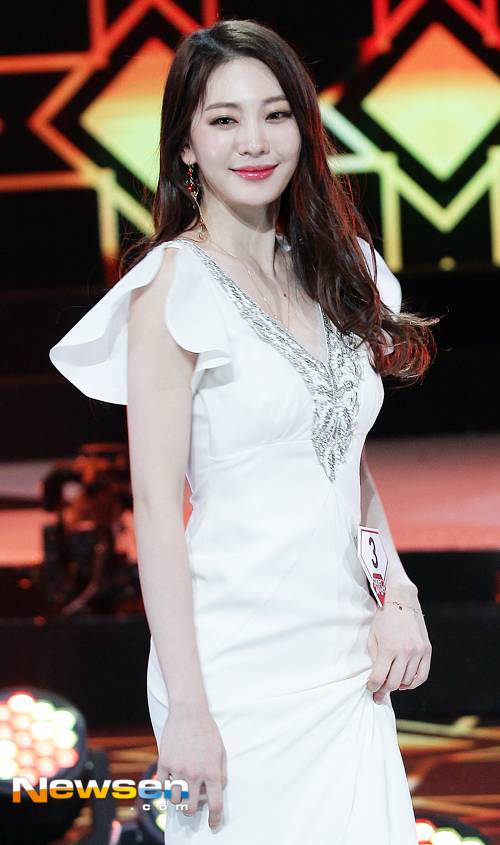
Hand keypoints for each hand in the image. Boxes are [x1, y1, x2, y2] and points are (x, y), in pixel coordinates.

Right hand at [156, 707, 227, 829]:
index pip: (215, 805)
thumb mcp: (221, 752)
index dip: (215, 819)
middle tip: (192, 803)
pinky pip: (163, 786)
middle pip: (191, 808)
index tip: (214, 825)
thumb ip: (221, 774)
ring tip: (182, 790)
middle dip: (192, 810)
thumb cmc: (207, 731)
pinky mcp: (164, 763)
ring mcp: (178, 770)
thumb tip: (217, 791)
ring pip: (176, 800)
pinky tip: (171, 780)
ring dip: (179, 799)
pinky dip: (167, 787)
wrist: (189, 712)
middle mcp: (195, 774)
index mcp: (212, 772)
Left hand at [366, 590, 431, 703]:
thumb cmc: (384, 618)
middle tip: (378, 692)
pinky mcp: (426, 650)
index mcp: (388, 648)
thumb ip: (375, 658)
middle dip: (383, 690)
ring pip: (408, 681)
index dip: (373, 687)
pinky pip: (422, 675)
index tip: (370, 688)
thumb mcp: (373, 637)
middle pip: (393, 683)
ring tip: (390, 684)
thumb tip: (377, 678)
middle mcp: (405, 651)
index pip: (379, 678)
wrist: (401, 600)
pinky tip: (405, 683)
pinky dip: (413, 683)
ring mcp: (418, 651)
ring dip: (397, 686)